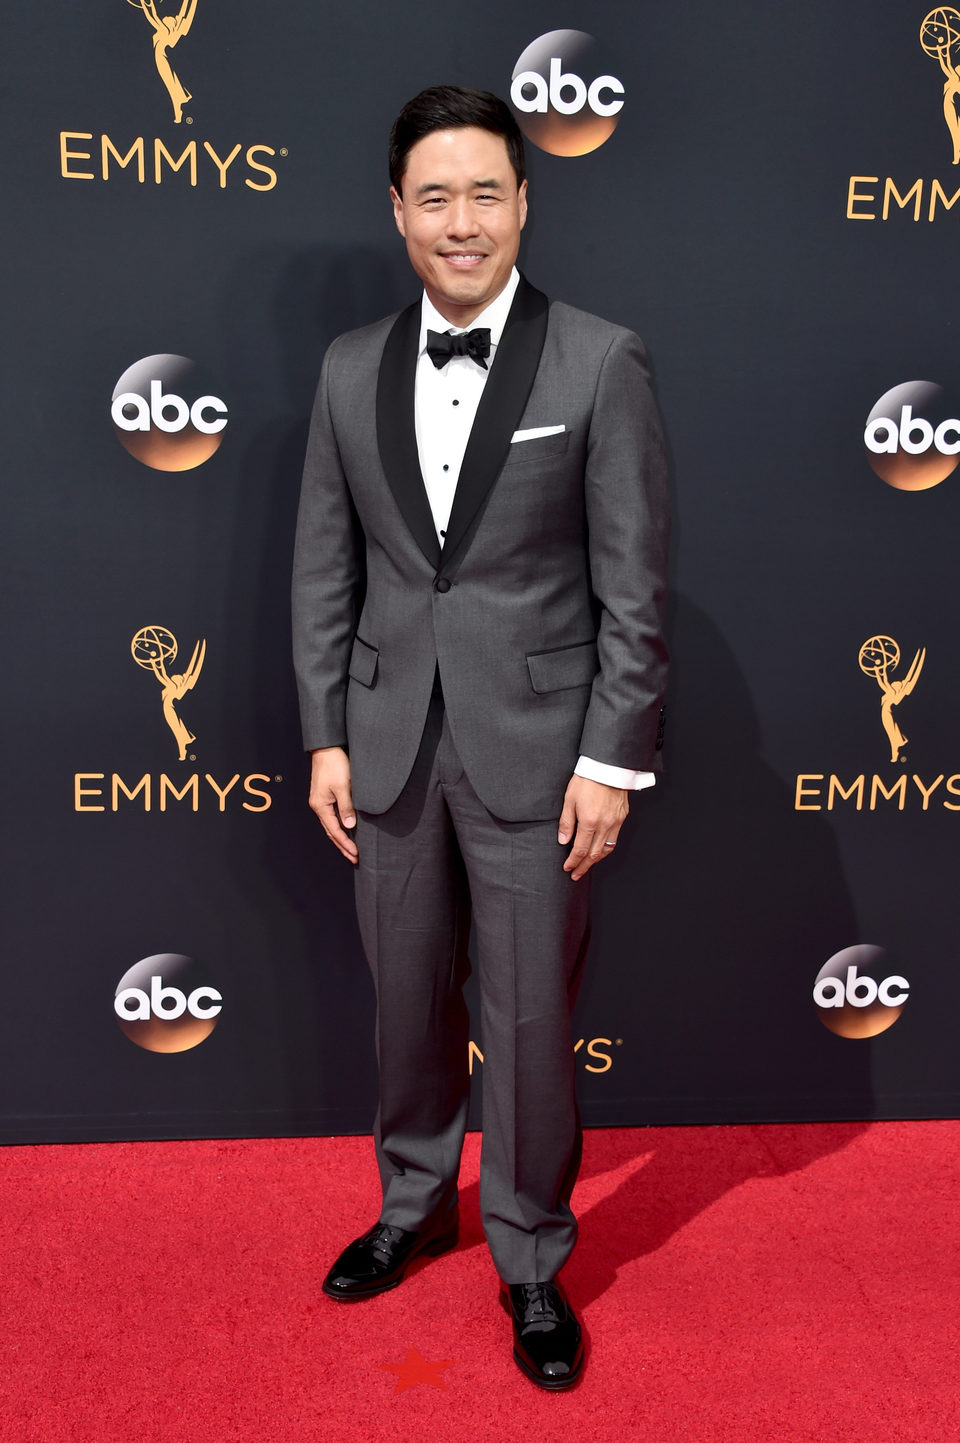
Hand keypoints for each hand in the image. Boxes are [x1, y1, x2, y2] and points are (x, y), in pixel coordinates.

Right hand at [308, 747, 357, 863]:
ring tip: (350, 849)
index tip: (356, 854)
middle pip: (330, 832)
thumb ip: (346, 807)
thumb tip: (349, 825)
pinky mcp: (324, 796)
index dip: (346, 844)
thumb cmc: (334, 764)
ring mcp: (320, 801)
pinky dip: (339, 827)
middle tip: (354, 858)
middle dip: (342, 846)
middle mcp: (318, 806)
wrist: (326, 748)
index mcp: (321, 806)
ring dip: (340, 838)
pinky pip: (331, 817)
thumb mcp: (344, 786)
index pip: (335, 831)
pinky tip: (346, 830)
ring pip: (330, 826)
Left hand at [558, 775, 628, 880]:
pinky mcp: (622, 817)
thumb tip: (563, 841)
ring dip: (596, 860)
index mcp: (589, 822)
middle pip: (594, 854)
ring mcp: (615, 822)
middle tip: (576, 874)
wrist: (608, 767)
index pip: (580, 849)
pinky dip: (606, 848)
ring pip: (607, 849)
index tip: (567, 868)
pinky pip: (614, 839)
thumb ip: (567, 823)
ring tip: (587, 866)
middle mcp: (605, 825)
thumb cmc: (587, 780)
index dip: (573, 861)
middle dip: (584, 866)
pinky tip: (600, 850)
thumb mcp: (569, 800)